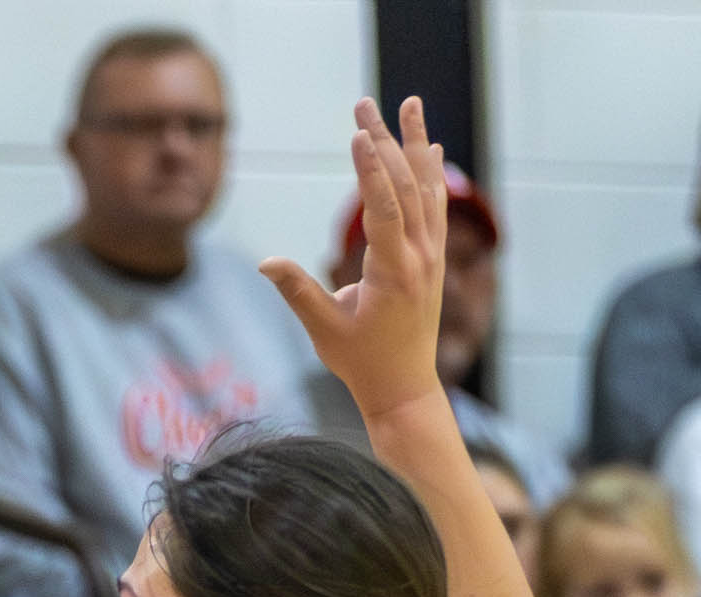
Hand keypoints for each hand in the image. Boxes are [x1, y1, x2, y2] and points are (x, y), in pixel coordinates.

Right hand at [255, 98, 448, 422]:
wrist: (404, 388)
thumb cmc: (361, 362)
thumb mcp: (323, 330)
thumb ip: (297, 292)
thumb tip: (265, 263)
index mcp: (394, 273)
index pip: (384, 209)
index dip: (370, 170)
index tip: (358, 134)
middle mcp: (420, 258)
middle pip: (405, 187)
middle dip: (384, 142)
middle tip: (363, 105)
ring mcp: (432, 256)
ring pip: (426, 189)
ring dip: (415, 144)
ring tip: (409, 104)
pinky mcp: (434, 259)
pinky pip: (435, 206)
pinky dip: (432, 173)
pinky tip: (429, 148)